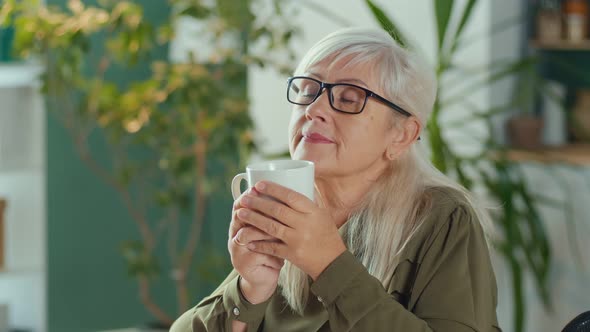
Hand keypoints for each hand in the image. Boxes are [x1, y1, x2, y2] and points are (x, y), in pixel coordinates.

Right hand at [228, 189, 283, 303]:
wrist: (263, 277)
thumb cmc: (271, 249)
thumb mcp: (271, 232)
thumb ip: (274, 217)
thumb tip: (288, 196)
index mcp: (240, 224)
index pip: (238, 205)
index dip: (247, 196)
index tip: (257, 188)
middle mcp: (234, 235)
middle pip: (240, 217)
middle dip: (257, 210)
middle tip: (273, 206)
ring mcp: (237, 250)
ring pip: (247, 234)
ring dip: (264, 230)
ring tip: (280, 230)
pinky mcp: (244, 264)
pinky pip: (256, 253)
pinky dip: (270, 252)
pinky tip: (281, 254)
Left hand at [236, 181, 346, 279]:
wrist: (333, 262)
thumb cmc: (327, 235)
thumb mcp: (322, 215)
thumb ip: (307, 203)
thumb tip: (293, 183)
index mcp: (313, 212)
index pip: (291, 196)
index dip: (273, 189)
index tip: (259, 184)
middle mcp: (305, 225)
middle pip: (277, 211)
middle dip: (258, 203)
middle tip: (244, 198)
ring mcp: (298, 240)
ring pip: (271, 227)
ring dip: (253, 219)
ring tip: (240, 213)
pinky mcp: (292, 254)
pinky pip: (271, 247)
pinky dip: (258, 243)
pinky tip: (247, 239)